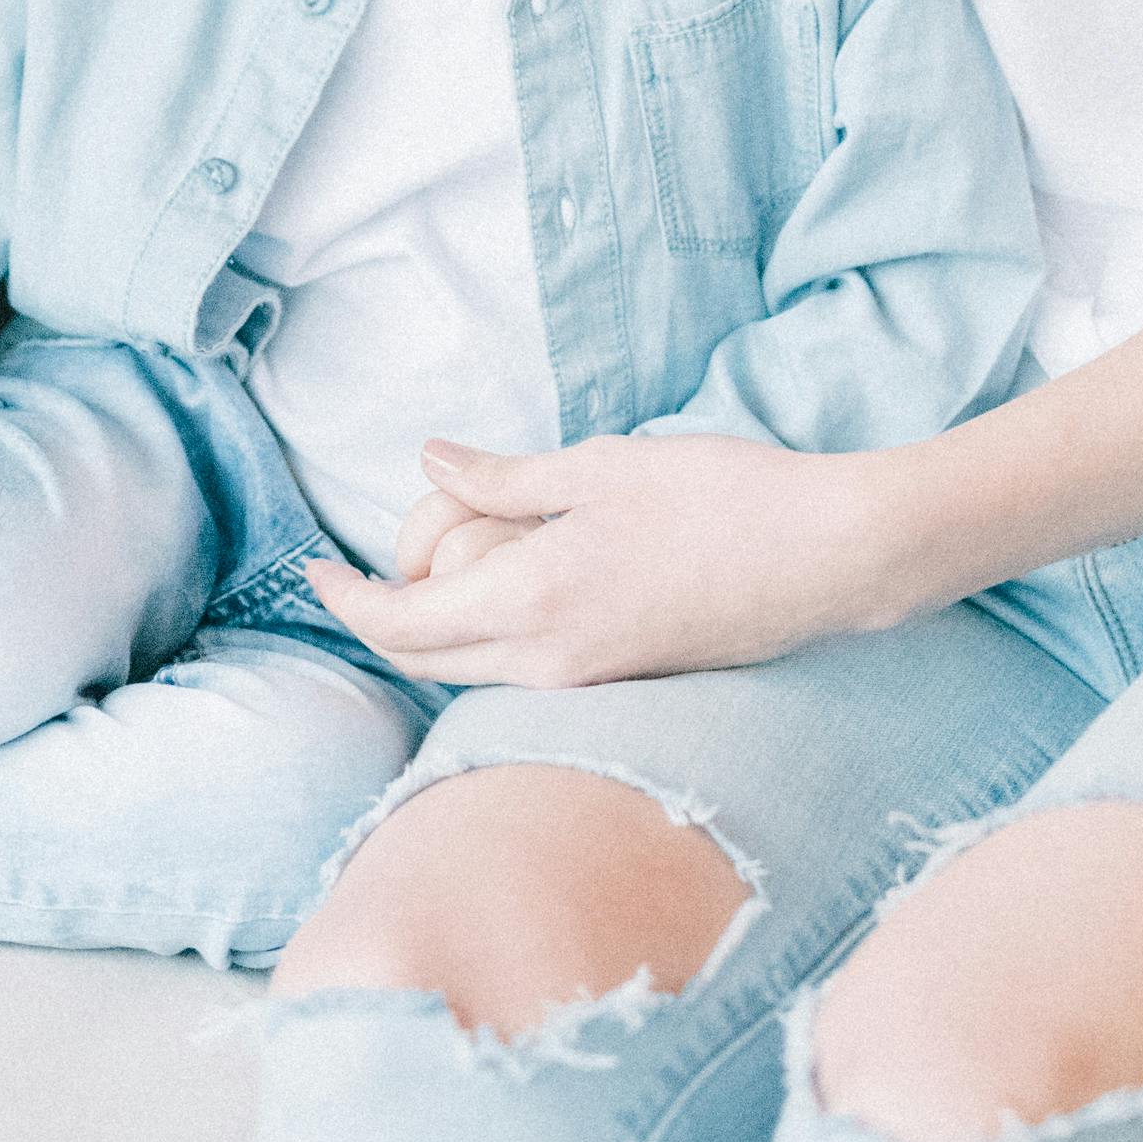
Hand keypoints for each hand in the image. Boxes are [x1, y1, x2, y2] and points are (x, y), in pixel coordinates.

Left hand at [307, 431, 906, 688]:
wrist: (828, 559)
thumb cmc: (719, 497)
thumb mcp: (600, 466)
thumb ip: (504, 476)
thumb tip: (428, 461)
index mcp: (531, 602)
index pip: (401, 624)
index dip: (346, 599)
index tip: (314, 568)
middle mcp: (549, 661)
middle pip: (427, 661)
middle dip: (379, 618)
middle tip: (354, 568)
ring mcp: (589, 680)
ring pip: (474, 672)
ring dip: (432, 633)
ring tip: (420, 571)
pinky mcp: (624, 679)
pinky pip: (523, 673)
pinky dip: (484, 641)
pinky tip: (496, 592)